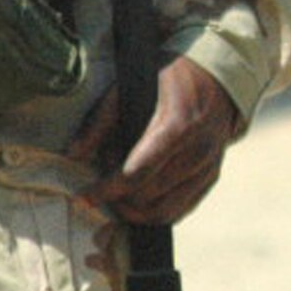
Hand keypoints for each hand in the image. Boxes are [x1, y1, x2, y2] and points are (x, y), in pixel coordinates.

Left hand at [75, 60, 239, 226]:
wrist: (216, 78)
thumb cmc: (169, 78)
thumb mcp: (131, 86)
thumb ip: (101, 121)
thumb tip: (74, 154)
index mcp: (178, 126)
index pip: (137, 173)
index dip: (107, 189)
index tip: (84, 196)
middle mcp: (197, 151)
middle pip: (148, 195)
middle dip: (117, 195)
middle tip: (103, 176)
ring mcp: (207, 167)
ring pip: (164, 210)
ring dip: (133, 210)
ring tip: (117, 192)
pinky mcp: (211, 177)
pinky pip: (180, 209)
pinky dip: (154, 213)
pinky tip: (135, 202)